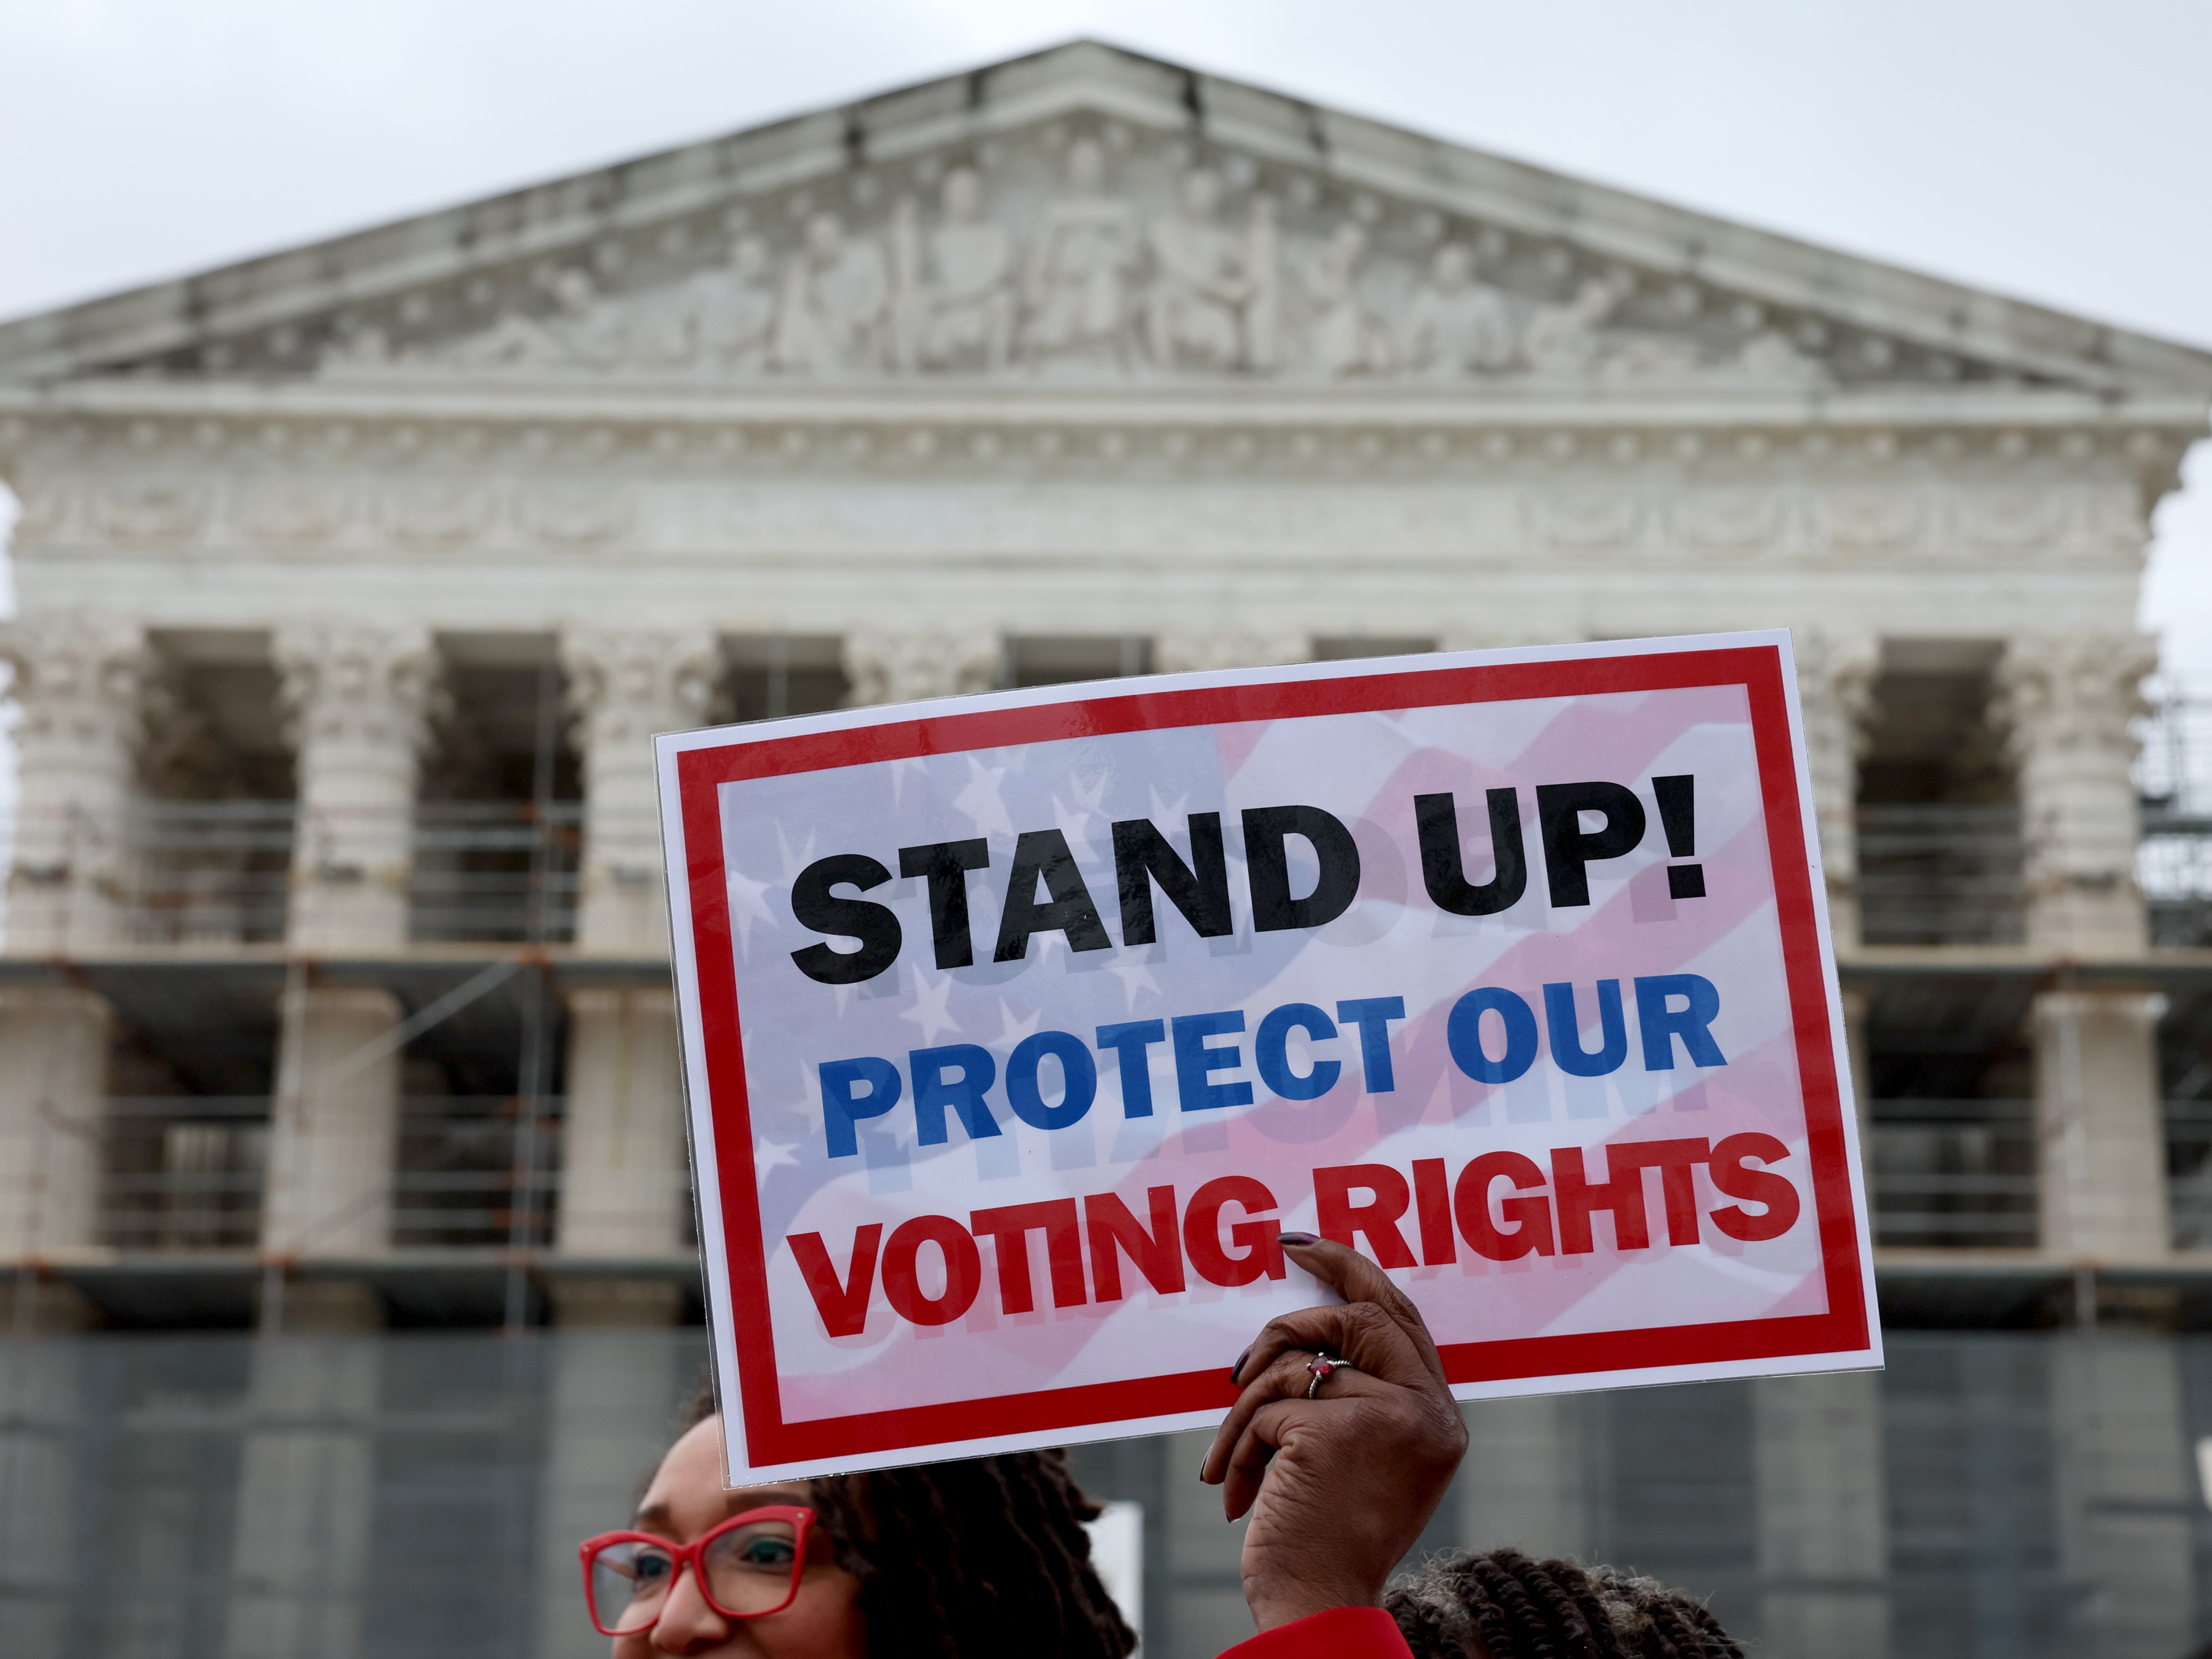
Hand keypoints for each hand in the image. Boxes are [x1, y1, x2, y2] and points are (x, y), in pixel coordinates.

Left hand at [1199, 1236, 1468, 1630]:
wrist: (1317, 1604)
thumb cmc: (1327, 1537)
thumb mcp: (1362, 1459)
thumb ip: (1361, 1396)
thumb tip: (1306, 1334)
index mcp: (1440, 1418)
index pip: (1403, 1319)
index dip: (1355, 1273)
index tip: (1307, 1248)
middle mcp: (1426, 1413)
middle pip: (1361, 1314)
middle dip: (1304, 1300)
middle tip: (1261, 1286)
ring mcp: (1387, 1418)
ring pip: (1296, 1363)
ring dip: (1247, 1410)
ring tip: (1233, 1461)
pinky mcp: (1336, 1432)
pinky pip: (1267, 1406)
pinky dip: (1239, 1445)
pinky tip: (1239, 1493)